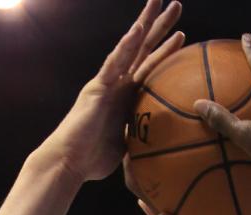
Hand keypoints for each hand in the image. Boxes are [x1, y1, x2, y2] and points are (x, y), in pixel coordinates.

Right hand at [43, 0, 183, 183]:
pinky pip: (115, 63)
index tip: (182, 35)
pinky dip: (126, 45)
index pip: (149, 67)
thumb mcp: (126, 147)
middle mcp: (118, 84)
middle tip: (176, 5)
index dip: (164, 50)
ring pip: (132, 47)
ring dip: (148, 24)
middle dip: (159, 26)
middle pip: (143, 48)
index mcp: (126, 96)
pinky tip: (138, 28)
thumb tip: (159, 146)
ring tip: (163, 1)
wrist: (68, 163)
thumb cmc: (92, 160)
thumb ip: (140, 138)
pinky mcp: (98, 87)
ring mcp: (108, 83)